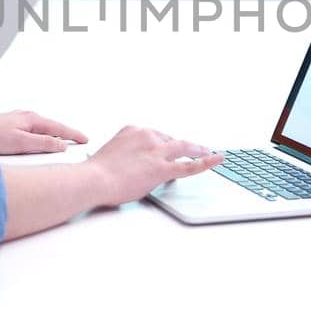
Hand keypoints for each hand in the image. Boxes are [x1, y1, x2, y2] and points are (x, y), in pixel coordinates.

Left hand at [0, 110, 88, 154]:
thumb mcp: (20, 143)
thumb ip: (43, 143)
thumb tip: (62, 145)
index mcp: (30, 119)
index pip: (59, 128)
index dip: (73, 135)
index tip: (85, 139)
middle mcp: (24, 119)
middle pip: (51, 128)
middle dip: (65, 135)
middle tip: (78, 142)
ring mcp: (15, 124)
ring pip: (40, 131)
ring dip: (52, 137)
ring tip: (62, 145)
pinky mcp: (7, 130)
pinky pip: (30, 135)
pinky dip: (39, 140)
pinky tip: (37, 146)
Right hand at [85, 126, 222, 206]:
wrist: (93, 179)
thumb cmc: (97, 172)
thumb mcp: (113, 152)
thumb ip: (128, 152)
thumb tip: (135, 163)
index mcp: (134, 129)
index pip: (156, 135)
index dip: (164, 144)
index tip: (169, 148)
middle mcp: (147, 135)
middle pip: (171, 140)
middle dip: (181, 147)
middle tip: (193, 150)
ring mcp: (156, 151)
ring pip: (184, 148)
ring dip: (198, 150)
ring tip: (209, 152)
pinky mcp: (161, 168)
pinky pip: (188, 166)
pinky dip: (206, 162)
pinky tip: (217, 159)